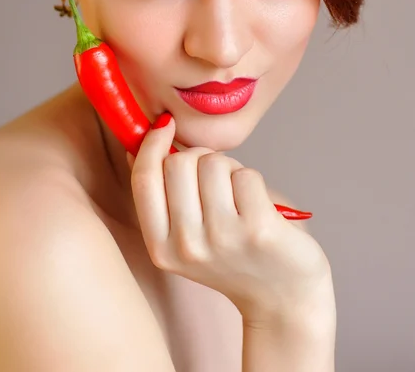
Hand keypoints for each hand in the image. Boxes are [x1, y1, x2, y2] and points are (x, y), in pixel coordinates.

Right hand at [127, 113, 332, 323]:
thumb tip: (140, 144)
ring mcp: (222, 238)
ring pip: (214, 163)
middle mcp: (187, 246)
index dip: (152, 144)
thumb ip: (163, 194)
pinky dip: (253, 182)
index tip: (166, 125)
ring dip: (229, 170)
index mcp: (161, 247)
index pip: (144, 179)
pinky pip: (246, 175)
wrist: (283, 298)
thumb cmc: (234, 255)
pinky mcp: (258, 230)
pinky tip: (258, 207)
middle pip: (179, 163)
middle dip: (200, 159)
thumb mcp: (186, 236)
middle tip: (217, 179)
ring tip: (239, 197)